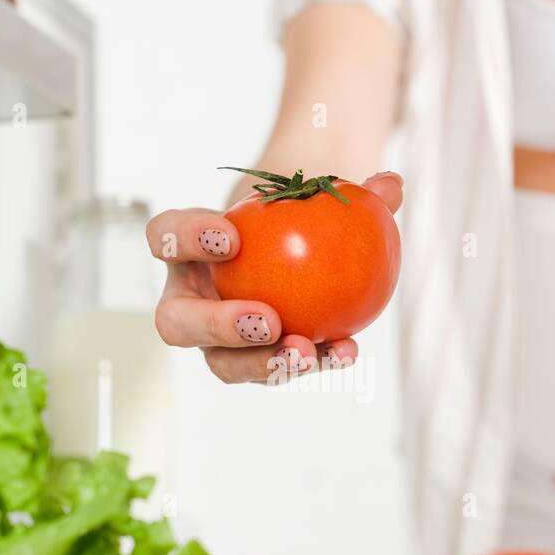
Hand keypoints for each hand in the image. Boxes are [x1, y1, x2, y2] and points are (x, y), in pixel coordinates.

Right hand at [146, 171, 402, 382]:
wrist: (302, 247)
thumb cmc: (293, 213)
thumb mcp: (310, 195)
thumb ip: (346, 191)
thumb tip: (390, 185)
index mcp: (185, 247)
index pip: (164, 235)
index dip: (185, 238)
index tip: (230, 237)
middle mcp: (188, 300)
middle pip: (177, 322)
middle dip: (217, 325)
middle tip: (267, 320)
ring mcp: (215, 341)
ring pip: (223, 363)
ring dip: (264, 363)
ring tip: (307, 351)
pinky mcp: (251, 364)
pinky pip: (276, 369)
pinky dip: (314, 361)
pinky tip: (347, 351)